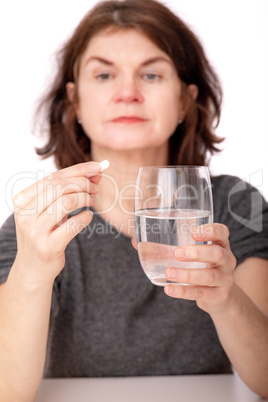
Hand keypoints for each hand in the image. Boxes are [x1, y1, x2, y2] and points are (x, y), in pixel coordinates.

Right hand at [12, 161, 101, 284]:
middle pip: (61, 187)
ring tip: (91, 202)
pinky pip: (73, 225)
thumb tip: (94, 172)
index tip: (97, 167)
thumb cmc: (43, 234)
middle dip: (83, 184)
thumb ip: (66, 190)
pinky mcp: (48, 246)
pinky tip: (87, 217)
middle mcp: (25, 213)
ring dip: (85, 199)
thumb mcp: (47, 210)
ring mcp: (35, 231)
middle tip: (95, 189)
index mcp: (22, 200)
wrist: (32, 268)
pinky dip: (85, 218)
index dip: (78, 170)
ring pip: (67, 202)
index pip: (53, 177)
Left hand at [163, 223, 236, 313]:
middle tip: (176, 253)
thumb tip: (136, 243)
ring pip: (209, 276)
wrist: (220, 297)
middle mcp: (227, 260)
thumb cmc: (202, 267)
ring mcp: (225, 279)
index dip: (210, 231)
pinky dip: (184, 291)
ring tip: (169, 272)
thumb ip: (165, 248)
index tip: (193, 232)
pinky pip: (201, 293)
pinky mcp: (219, 296)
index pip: (222, 232)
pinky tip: (170, 289)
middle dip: (196, 253)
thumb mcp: (192, 255)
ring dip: (187, 274)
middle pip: (217, 254)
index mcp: (220, 244)